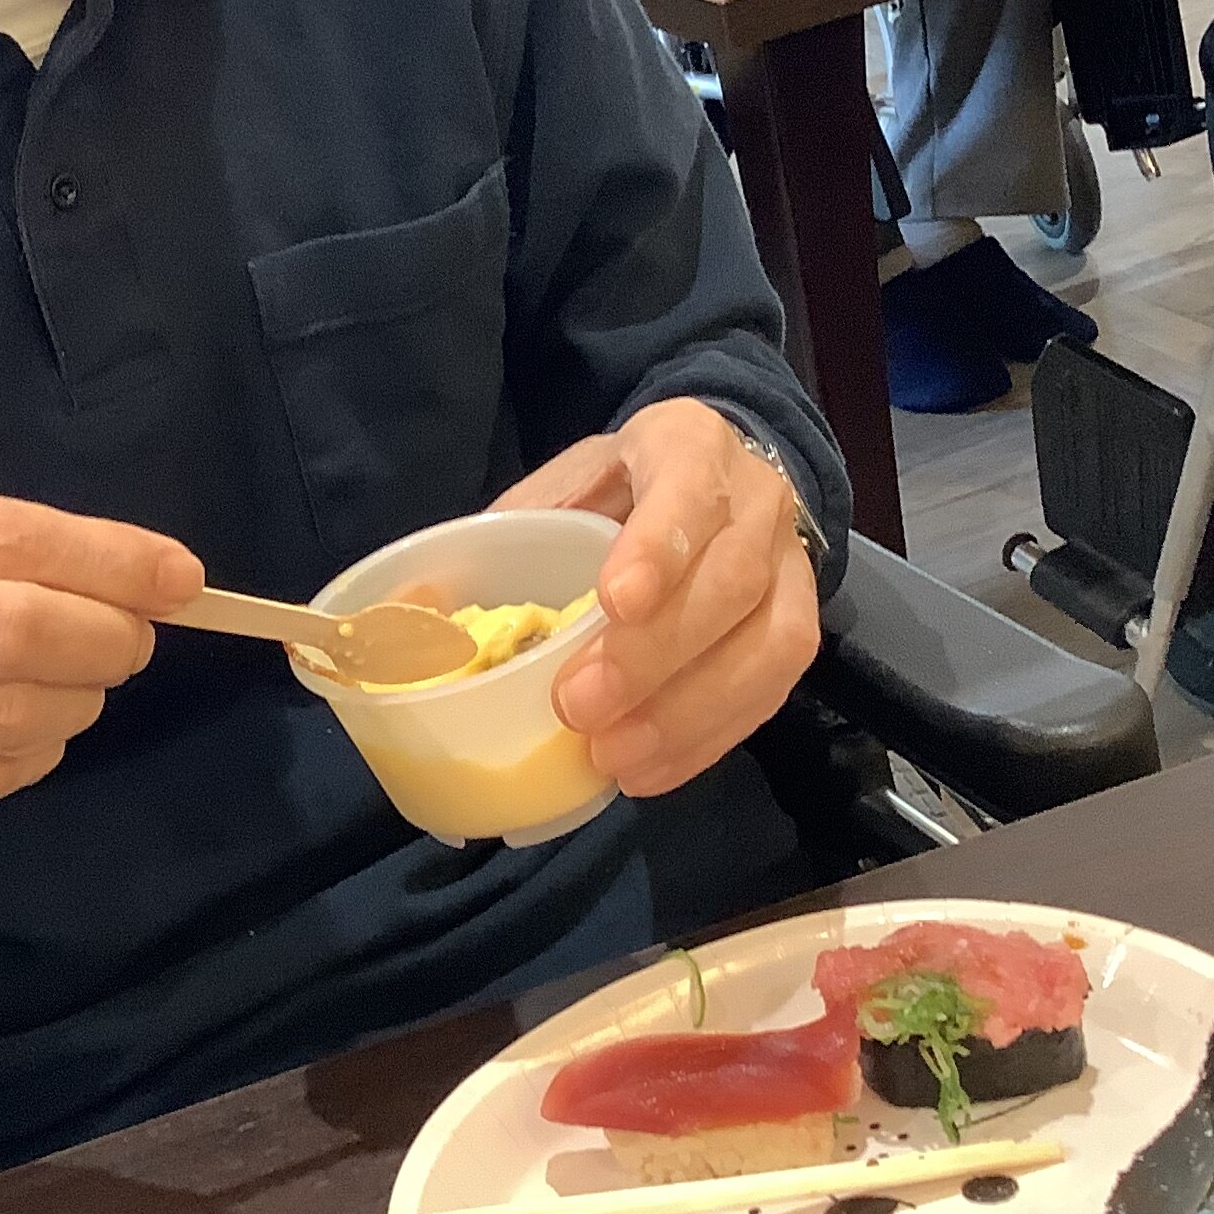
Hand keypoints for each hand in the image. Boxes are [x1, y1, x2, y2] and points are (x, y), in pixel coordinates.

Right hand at [0, 469, 201, 898]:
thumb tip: (130, 574)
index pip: (2, 538)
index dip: (110, 562)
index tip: (181, 579)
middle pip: (16, 633)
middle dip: (107, 640)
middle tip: (131, 643)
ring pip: (9, 720)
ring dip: (74, 705)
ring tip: (72, 688)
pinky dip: (27, 759)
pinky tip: (14, 737)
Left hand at [492, 403, 821, 797]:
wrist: (716, 474)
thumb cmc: (623, 485)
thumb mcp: (565, 481)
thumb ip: (508, 532)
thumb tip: (414, 610)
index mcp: (689, 444)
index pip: (688, 489)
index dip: (658, 549)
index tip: (613, 604)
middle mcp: (758, 501)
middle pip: (729, 581)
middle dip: (654, 655)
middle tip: (579, 707)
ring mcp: (793, 567)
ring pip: (768, 645)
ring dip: (689, 714)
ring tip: (616, 759)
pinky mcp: (799, 628)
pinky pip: (772, 693)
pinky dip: (710, 739)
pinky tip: (652, 769)